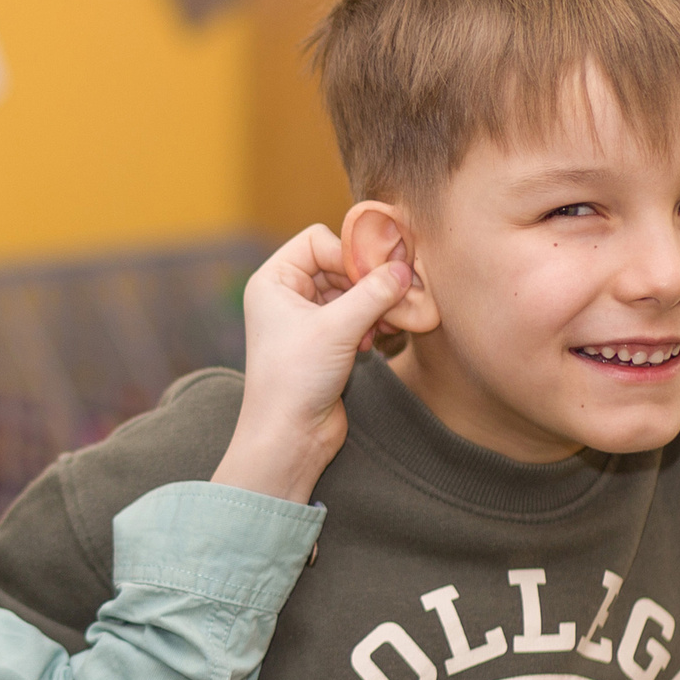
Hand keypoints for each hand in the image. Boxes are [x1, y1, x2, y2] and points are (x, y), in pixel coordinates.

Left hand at [210, 226, 413, 503]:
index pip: (319, 241)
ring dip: (372, 306)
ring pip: (351, 293)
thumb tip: (405, 268)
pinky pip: (355, 317)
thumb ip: (374, 293)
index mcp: (274, 280)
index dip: (350, 254)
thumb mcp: (338, 328)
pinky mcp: (324, 343)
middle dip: (367, 283)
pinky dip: (370, 324)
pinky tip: (377, 342)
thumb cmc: (295, 379)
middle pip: (339, 265)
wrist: (289, 439)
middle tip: (394, 298)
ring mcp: (305, 319)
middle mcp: (286, 295)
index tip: (377, 276)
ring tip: (383, 327)